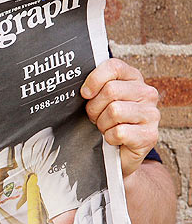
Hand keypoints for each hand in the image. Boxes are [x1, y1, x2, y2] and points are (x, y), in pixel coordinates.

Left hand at [81, 58, 159, 176]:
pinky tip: (114, 140)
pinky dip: (110, 138)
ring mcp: (151, 114)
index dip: (94, 80)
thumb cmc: (105, 124)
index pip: (114, 67)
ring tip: (106, 129)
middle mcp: (147, 93)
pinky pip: (119, 132)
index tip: (85, 94)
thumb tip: (73, 82)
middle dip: (95, 108)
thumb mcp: (98, 101)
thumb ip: (93, 88)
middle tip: (96, 118)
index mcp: (133, 79)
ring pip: (114, 111)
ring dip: (102, 124)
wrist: (116, 156)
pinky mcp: (149, 135)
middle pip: (110, 90)